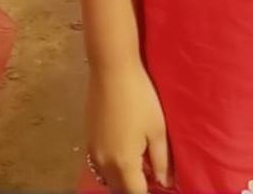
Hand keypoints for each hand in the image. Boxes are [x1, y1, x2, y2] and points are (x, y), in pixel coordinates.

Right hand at [87, 60, 172, 192]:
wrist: (111, 71)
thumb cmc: (139, 98)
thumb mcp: (157, 129)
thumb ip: (161, 160)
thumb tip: (164, 182)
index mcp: (123, 164)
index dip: (149, 191)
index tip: (159, 184)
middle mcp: (104, 164)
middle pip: (120, 189)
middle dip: (135, 187)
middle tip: (151, 175)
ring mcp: (93, 153)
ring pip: (108, 179)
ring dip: (122, 179)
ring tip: (139, 166)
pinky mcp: (88, 140)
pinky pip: (99, 166)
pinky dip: (112, 167)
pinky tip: (125, 152)